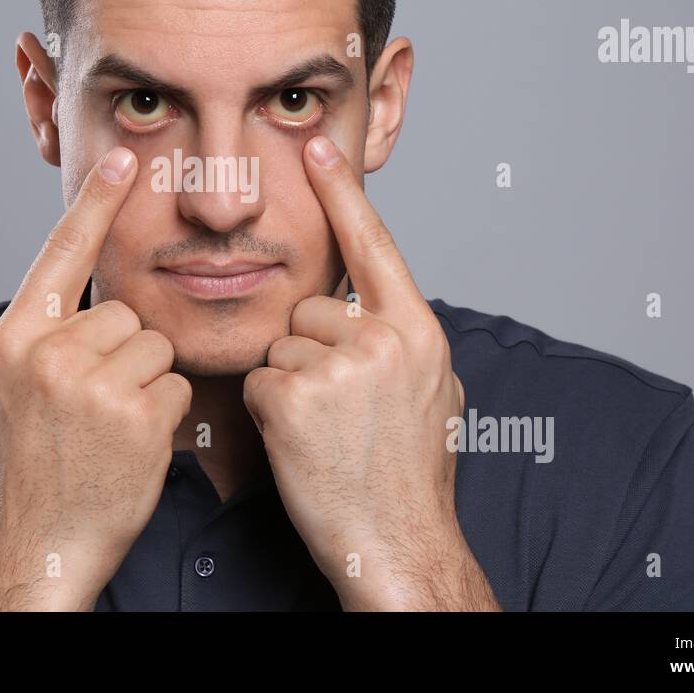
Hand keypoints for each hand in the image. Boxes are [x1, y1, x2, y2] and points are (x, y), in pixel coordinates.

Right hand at [0, 147, 191, 610]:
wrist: (38, 550)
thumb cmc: (18, 474)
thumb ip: (20, 345)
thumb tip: (41, 309)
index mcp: (12, 339)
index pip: (60, 253)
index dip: (94, 203)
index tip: (123, 159)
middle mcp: (49, 353)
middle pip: (122, 314)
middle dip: (120, 354)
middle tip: (92, 408)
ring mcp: (95, 384)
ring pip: (153, 347)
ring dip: (144, 385)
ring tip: (109, 429)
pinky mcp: (139, 416)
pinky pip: (175, 385)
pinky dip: (164, 416)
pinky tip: (132, 447)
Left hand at [243, 135, 497, 610]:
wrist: (397, 545)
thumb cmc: (411, 477)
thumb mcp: (435, 395)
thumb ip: (406, 342)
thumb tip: (382, 313)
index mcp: (418, 331)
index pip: (374, 245)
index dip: (344, 193)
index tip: (319, 147)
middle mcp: (382, 339)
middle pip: (311, 308)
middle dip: (311, 350)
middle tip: (339, 408)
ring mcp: (336, 368)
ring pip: (281, 345)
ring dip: (290, 383)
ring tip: (325, 431)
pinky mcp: (289, 399)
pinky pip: (258, 380)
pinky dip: (267, 411)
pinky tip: (301, 443)